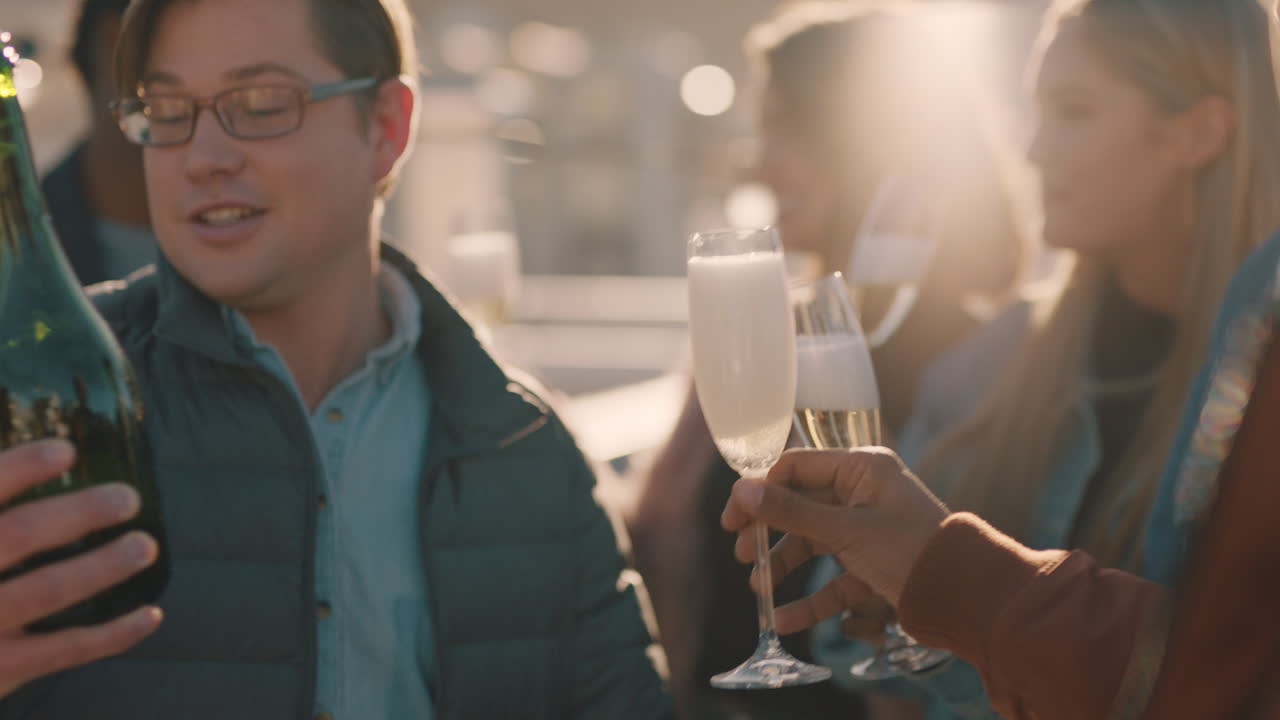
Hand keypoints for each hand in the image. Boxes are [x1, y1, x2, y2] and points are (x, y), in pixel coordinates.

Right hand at [0, 440, 162, 697]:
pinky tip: (151, 614)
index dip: (20, 469)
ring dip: (101, 567)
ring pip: (46, 591)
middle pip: (18, 536)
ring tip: (145, 546)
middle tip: (127, 498)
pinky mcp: (1, 670)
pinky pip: (65, 650)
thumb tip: (43, 460)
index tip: (67, 451)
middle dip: (77, 514)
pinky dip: (114, 634)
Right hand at [720, 447, 946, 633]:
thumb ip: (792, 512)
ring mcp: (867, 530)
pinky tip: (785, 619)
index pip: (796, 466)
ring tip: (759, 588)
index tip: (733, 517)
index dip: (760, 490)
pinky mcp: (872, 565)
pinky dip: (812, 598)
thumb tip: (743, 491)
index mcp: (862, 467)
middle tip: (742, 552)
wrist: (964, 596)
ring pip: (814, 543)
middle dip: (769, 532)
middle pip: (801, 506)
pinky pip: (833, 578)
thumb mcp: (845, 529)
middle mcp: (863, 493)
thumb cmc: (909, 549)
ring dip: (785, 566)